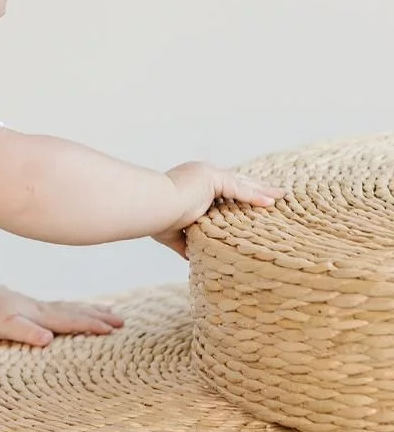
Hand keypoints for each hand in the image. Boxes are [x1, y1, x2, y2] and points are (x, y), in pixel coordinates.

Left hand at [0, 282, 124, 348]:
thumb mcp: (3, 326)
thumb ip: (25, 332)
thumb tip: (48, 339)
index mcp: (40, 315)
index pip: (71, 321)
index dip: (92, 326)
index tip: (112, 331)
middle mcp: (45, 309)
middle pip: (78, 312)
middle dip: (101, 318)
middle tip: (123, 324)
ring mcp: (43, 307)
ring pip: (75, 308)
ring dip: (95, 311)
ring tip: (114, 315)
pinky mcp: (39, 308)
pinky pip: (67, 308)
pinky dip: (81, 308)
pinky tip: (86, 310)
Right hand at [153, 161, 287, 257]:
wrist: (151, 207)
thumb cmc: (155, 219)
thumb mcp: (172, 232)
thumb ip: (184, 242)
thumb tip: (192, 257)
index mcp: (192, 186)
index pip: (221, 190)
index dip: (238, 195)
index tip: (252, 202)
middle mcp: (200, 175)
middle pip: (236, 183)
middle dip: (255, 189)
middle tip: (274, 195)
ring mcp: (206, 174)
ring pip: (241, 183)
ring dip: (261, 190)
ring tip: (280, 196)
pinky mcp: (210, 177)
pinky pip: (238, 188)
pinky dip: (255, 196)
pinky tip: (271, 201)